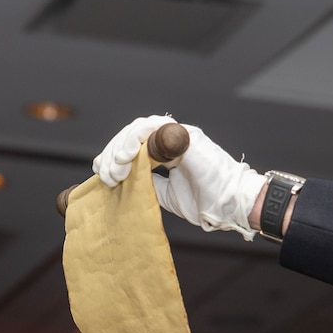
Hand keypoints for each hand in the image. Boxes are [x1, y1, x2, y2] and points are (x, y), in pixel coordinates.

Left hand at [93, 116, 266, 239]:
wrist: (230, 205)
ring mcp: (178, 135)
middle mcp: (171, 140)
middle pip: (131, 136)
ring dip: (121, 147)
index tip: (101, 175)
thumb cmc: (206, 202)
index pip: (133, 146)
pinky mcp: (184, 134)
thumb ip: (148, 184)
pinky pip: (152, 127)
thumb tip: (126, 181)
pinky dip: (134, 138)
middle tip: (107, 177)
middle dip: (113, 154)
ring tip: (114, 169)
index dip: (113, 157)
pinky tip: (126, 156)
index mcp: (167, 153)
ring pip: (138, 128)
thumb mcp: (165, 195)